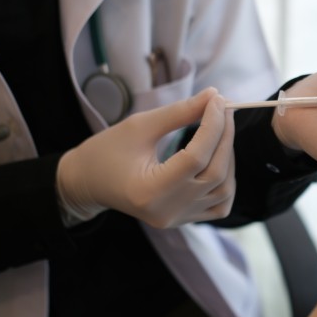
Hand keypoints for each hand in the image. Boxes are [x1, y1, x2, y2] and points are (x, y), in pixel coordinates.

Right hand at [57, 87, 235, 227]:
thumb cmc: (107, 151)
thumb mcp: (140, 126)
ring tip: (220, 131)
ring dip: (228, 157)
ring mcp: (177, 219)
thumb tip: (214, 96)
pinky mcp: (183, 220)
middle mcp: (167, 210)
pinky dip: (226, 181)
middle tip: (224, 107)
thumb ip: (179, 112)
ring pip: (223, 190)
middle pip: (215, 173)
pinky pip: (219, 206)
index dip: (213, 125)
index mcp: (149, 190)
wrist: (89, 183)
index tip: (218, 99)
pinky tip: (219, 159)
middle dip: (224, 136)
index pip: (196, 157)